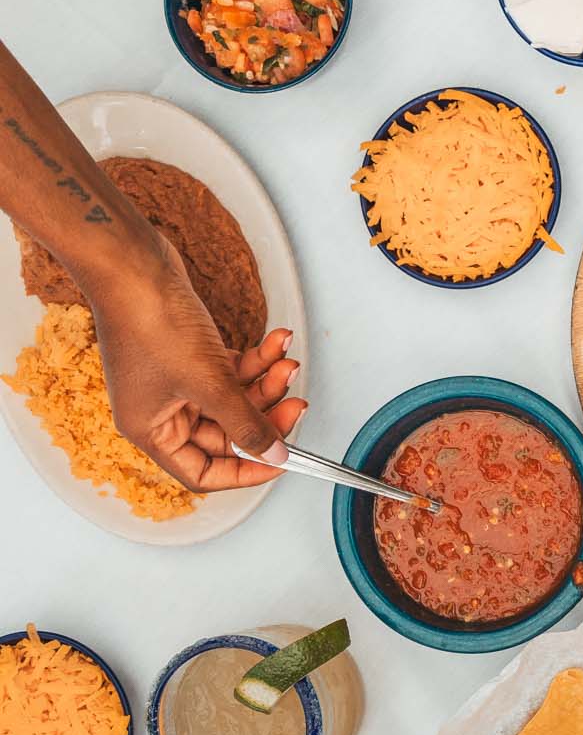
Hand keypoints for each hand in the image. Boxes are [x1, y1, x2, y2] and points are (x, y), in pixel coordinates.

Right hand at [91, 236, 303, 490]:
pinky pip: (231, 371)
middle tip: (296, 405)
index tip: (281, 460)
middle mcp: (161, 411)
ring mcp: (176, 382)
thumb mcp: (209, 384)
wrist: (133, 260)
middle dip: (265, 418)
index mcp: (151, 431)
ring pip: (234, 401)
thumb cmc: (151, 320)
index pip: (202, 473)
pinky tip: (278, 342)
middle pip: (226, 435)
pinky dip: (257, 360)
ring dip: (266, 384)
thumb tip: (275, 456)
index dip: (244, 471)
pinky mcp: (190, 354)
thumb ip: (246, 424)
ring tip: (287, 364)